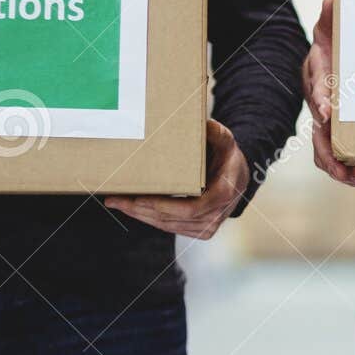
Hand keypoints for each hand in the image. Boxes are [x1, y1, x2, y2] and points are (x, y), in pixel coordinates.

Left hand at [105, 118, 248, 238]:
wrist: (239, 177)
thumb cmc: (227, 156)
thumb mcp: (225, 140)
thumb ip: (217, 133)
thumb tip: (205, 124)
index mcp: (223, 194)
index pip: (189, 209)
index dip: (162, 207)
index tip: (138, 198)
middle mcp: (216, 215)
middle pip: (172, 220)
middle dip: (141, 210)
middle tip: (115, 199)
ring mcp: (208, 227)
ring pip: (168, 226)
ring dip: (141, 216)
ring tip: (117, 203)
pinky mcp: (200, 231)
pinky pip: (171, 228)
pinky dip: (150, 218)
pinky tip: (133, 209)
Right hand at [303, 0, 354, 186]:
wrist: (337, 45)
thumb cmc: (338, 34)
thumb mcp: (334, 20)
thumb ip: (332, 12)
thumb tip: (331, 1)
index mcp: (317, 72)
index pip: (316, 87)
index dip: (319, 101)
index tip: (326, 114)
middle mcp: (318, 98)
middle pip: (317, 132)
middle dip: (330, 153)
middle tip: (347, 168)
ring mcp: (327, 118)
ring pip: (324, 149)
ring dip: (341, 168)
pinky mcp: (339, 129)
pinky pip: (338, 153)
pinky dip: (350, 167)